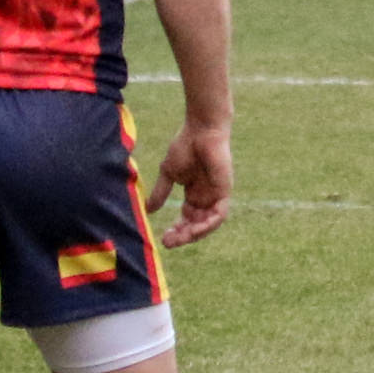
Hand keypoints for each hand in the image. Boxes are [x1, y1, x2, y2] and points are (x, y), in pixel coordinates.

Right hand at [150, 121, 233, 245]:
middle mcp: (206, 197)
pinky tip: (195, 230)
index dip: (176, 231)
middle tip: (168, 242)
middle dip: (183, 236)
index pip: (187, 219)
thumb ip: (161, 192)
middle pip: (197, 225)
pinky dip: (209, 225)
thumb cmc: (185, 146)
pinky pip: (220, 214)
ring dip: (195, 234)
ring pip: (209, 223)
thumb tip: (149, 210)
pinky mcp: (224, 190)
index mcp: (194, 194)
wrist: (200, 130)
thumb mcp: (168, 173)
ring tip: (180, 238)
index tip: (163, 239)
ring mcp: (216, 194)